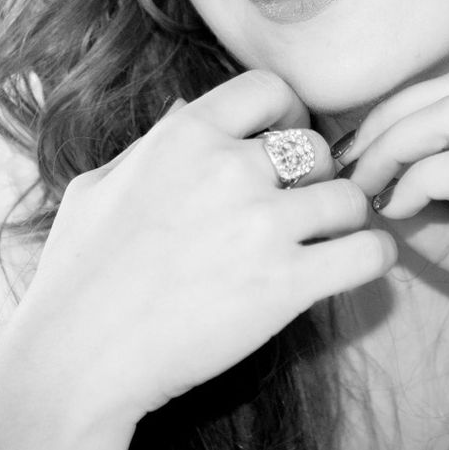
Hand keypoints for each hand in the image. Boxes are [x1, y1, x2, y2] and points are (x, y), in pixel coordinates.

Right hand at [13, 70, 396, 421]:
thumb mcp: (96, 187)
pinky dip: (373, 257)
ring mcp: (262, 224)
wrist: (77, 360)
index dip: (286, 114)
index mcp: (183, 136)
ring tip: (327, 243)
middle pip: (315, 148)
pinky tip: (354, 267)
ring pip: (348, 197)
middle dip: (313, 178)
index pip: (268, 89)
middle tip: (301, 209)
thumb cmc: (76, 279)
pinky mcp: (286, 283)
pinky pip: (368, 252)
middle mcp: (228, 168)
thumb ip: (149, 145)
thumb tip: (188, 108)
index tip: (284, 146)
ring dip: (344, 221)